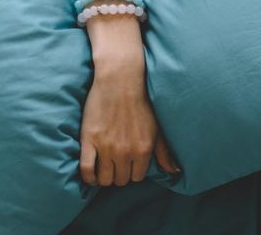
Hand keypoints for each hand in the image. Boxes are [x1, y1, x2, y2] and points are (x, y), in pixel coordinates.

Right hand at [79, 53, 180, 186]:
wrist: (120, 81)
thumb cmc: (141, 102)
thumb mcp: (157, 128)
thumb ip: (165, 152)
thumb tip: (174, 171)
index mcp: (144, 149)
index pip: (137, 177)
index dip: (133, 172)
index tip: (129, 165)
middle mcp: (126, 151)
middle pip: (121, 180)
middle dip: (119, 174)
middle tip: (116, 165)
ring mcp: (106, 147)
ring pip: (104, 179)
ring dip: (105, 177)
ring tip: (104, 168)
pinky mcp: (89, 140)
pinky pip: (86, 170)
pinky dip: (88, 177)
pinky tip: (91, 174)